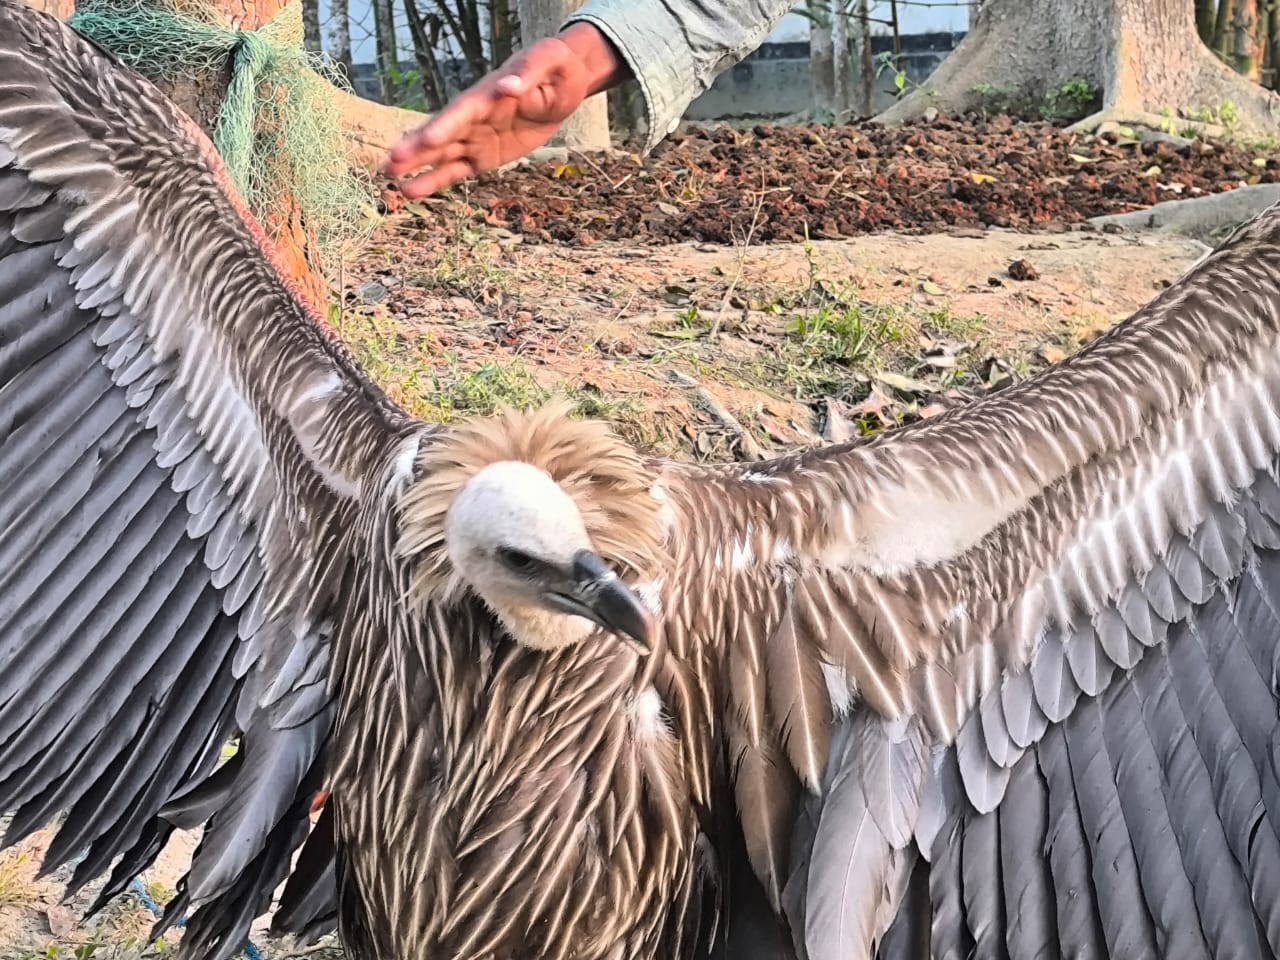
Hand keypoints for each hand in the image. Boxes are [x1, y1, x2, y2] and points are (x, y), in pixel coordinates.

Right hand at [383, 22, 624, 197]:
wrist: (564, 84)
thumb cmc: (556, 69)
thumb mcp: (550, 63)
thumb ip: (528, 74)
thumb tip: (509, 87)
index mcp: (488, 94)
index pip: (463, 111)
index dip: (446, 125)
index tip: (428, 140)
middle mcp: (474, 117)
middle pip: (442, 133)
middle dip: (417, 148)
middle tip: (390, 162)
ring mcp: (476, 137)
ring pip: (442, 154)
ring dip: (416, 165)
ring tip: (388, 177)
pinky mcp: (483, 156)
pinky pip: (457, 170)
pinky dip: (436, 180)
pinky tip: (412, 191)